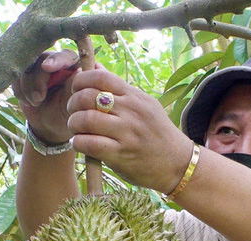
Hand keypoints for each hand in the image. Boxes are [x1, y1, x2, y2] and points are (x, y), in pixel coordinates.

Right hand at [13, 50, 80, 142]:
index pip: (66, 55)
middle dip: (37, 79)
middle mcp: (57, 61)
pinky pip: (16, 75)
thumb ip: (81, 90)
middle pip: (42, 58)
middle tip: (38, 99)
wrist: (52, 124)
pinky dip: (19, 90)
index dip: (56, 60)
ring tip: (36, 103)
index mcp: (75, 66)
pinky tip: (28, 101)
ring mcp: (39, 65)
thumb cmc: (70, 113)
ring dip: (27, 87)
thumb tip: (84, 74)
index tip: (46, 67)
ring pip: (26, 66)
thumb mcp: (77, 105)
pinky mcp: (24, 73)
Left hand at [66, 69, 192, 192]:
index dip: (81, 81)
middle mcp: (131, 111)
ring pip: (86, 119)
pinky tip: (81, 143)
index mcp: (135, 97)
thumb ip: (119, 88)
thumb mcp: (144, 104)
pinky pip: (89, 144)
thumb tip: (95, 67)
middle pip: (88, 97)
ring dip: (74, 124)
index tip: (76, 90)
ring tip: (76, 128)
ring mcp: (126, 133)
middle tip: (73, 112)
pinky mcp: (121, 154)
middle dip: (72, 104)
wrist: (178, 163)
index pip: (100, 77)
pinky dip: (78, 142)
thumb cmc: (157, 133)